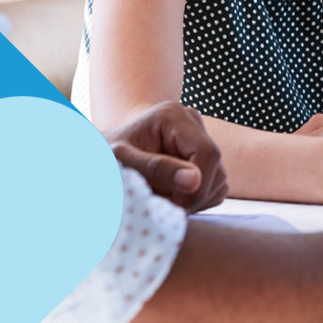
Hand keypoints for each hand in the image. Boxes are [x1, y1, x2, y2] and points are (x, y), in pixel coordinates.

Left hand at [103, 101, 228, 212]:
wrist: (104, 156)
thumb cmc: (107, 156)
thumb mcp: (122, 163)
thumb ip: (155, 169)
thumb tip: (195, 180)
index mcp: (174, 116)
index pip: (207, 154)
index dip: (196, 187)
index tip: (172, 205)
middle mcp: (192, 123)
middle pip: (216, 170)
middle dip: (192, 197)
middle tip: (161, 204)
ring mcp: (200, 140)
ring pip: (219, 181)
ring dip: (193, 200)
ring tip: (161, 197)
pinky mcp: (203, 159)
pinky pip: (216, 187)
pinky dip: (197, 200)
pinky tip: (171, 196)